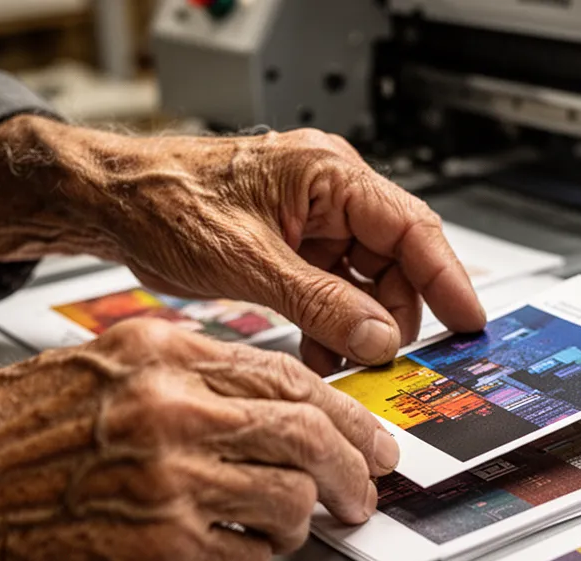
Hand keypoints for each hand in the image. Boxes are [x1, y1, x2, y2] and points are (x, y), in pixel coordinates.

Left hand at [0, 117, 485, 373]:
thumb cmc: (165, 202)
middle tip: (387, 361)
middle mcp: (328, 196)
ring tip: (346, 363)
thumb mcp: (248, 262)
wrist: (111, 204)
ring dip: (361, 328)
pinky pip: (332, 294)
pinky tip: (321, 355)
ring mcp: (312, 225)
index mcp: (328, 177)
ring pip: (365, 285)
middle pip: (394, 263)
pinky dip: (332, 327)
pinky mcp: (293, 250)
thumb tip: (378, 337)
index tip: (469, 321)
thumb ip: (319, 303)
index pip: (411, 228)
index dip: (447, 278)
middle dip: (394, 316)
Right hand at [0, 320, 397, 560]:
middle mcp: (172, 414)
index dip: (345, 415)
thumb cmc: (2, 438)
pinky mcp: (158, 554)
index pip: (288, 380)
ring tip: (281, 526)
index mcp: (161, 358)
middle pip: (307, 438)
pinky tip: (229, 557)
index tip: (369, 439)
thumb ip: (185, 372)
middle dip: (353, 472)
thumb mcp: (96, 365)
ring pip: (289, 503)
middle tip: (363, 493)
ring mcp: (169, 485)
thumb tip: (265, 397)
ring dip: (298, 522)